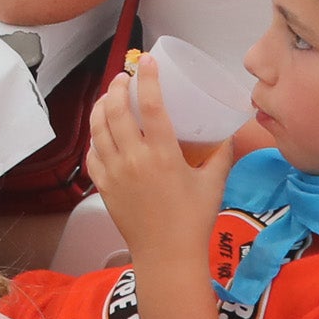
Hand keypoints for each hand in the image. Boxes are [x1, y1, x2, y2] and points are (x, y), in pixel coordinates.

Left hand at [83, 57, 234, 265]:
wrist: (167, 256)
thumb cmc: (194, 220)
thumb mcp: (214, 183)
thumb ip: (221, 154)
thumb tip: (226, 131)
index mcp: (163, 155)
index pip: (150, 106)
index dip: (148, 79)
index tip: (148, 62)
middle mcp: (134, 160)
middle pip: (115, 111)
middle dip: (116, 87)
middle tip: (124, 78)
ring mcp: (114, 173)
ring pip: (98, 129)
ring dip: (100, 106)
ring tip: (108, 96)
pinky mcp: (103, 187)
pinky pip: (92, 154)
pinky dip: (94, 137)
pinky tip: (101, 131)